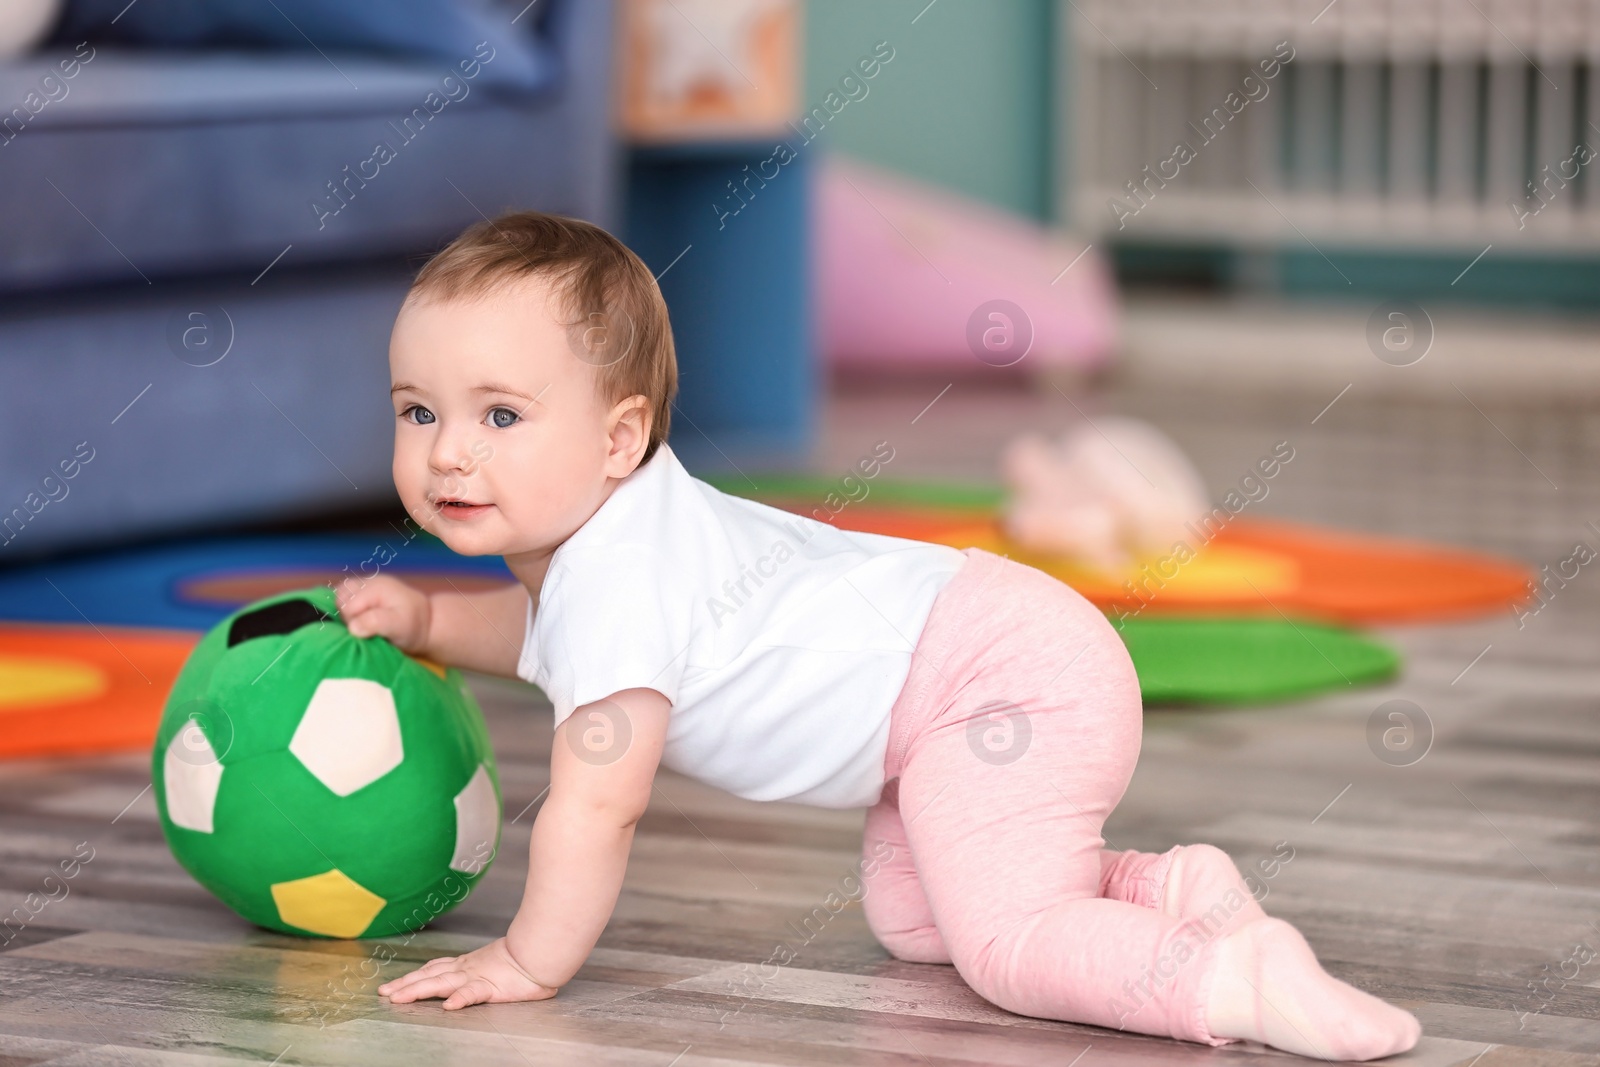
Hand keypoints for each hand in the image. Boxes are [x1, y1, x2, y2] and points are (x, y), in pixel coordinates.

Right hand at [335, 573, 430, 651]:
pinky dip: (347, 607)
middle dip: (348, 617)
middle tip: (367, 628)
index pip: (347, 606)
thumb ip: (376, 623)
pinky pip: (344, 595)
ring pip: (340, 595)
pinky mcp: (364, 589)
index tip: (367, 632)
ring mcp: (366, 583)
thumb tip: (353, 627)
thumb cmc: (412, 626)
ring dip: (346, 611)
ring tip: (363, 622)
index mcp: (377, 587)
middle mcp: (369, 580)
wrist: (425, 622)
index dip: (353, 623)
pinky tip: (359, 616)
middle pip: (340, 598)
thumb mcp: (399, 626)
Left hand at [377, 937, 558, 1009]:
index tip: (393, 985)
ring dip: (418, 991)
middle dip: (405, 985)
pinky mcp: (492, 986)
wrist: (541, 951)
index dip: (412, 977)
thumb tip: (466, 985)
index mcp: (467, 965)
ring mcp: (477, 977)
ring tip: (398, 999)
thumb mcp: (495, 966)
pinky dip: (460, 999)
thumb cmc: (524, 959)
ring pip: (441, 984)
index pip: (434, 970)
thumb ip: (480, 975)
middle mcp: (466, 969)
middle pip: (429, 977)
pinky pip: (473, 993)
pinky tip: (448, 1007)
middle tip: (383, 993)